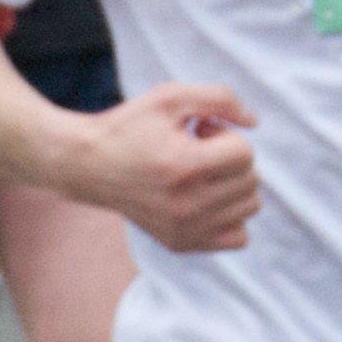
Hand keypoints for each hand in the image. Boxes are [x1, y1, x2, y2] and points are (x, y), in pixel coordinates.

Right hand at [52, 81, 260, 249]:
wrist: (88, 166)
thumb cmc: (130, 127)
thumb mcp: (171, 97)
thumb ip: (220, 99)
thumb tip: (254, 122)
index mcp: (183, 166)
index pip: (244, 153)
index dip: (225, 133)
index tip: (199, 131)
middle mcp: (186, 204)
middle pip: (251, 179)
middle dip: (230, 157)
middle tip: (197, 150)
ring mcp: (184, 229)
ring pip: (250, 206)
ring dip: (234, 184)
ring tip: (201, 173)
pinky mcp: (181, 244)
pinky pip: (238, 237)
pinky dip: (231, 217)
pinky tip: (207, 199)